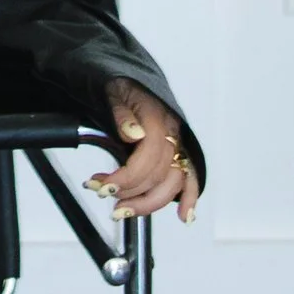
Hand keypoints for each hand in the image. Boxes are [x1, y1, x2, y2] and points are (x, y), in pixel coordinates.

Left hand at [103, 84, 199, 222]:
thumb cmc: (121, 86)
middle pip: (161, 175)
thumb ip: (123, 114)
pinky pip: (188, 176)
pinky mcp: (176, 151)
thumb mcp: (115, 92)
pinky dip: (189, 196)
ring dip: (148, 202)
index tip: (104, 186)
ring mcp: (176, 144)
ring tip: (122, 210)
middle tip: (106, 197)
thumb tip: (133, 134)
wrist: (129, 78)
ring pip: (173, 182)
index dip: (127, 177)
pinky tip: (185, 215)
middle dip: (132, 193)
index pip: (148, 157)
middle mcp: (171, 134)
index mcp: (157, 119)